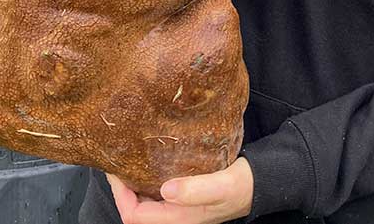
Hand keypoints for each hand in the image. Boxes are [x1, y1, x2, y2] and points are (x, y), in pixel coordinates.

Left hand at [107, 157, 253, 223]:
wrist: (258, 184)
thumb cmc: (240, 187)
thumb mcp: (221, 186)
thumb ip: (196, 190)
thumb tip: (166, 190)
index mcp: (178, 219)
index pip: (134, 215)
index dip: (120, 195)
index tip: (116, 170)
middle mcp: (174, 217)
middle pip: (135, 209)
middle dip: (122, 187)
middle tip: (117, 159)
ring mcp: (177, 207)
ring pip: (144, 200)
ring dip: (133, 182)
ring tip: (129, 156)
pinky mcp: (183, 196)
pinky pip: (156, 191)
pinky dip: (146, 177)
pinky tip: (149, 159)